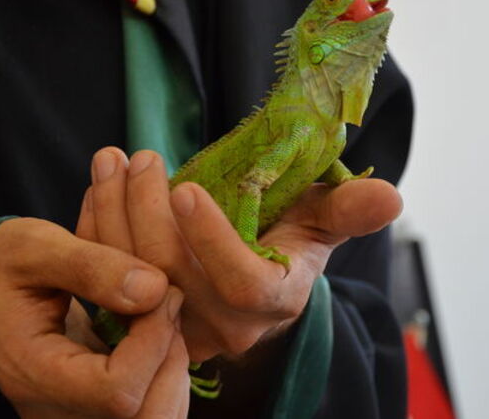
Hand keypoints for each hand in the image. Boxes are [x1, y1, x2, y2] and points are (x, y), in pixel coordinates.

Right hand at [0, 217, 190, 417]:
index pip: (117, 391)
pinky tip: (157, 336)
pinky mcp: (89, 413)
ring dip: (174, 369)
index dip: (153, 342)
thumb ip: (90, 265)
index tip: (159, 290)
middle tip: (167, 306)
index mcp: (33, 373)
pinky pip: (149, 413)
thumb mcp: (33, 246)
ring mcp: (71, 418)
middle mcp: (52, 411)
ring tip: (163, 318)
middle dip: (172, 360)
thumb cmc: (0, 265)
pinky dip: (167, 377)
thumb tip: (154, 290)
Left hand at [84, 148, 401, 362]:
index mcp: (274, 301)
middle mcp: (225, 327)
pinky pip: (106, 282)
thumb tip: (392, 196)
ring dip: (113, 214)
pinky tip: (97, 188)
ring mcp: (180, 328)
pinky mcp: (142, 320)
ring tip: (111, 160)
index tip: (186, 188)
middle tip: (140, 159)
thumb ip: (350, 210)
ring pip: (132, 278)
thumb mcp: (321, 221)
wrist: (250, 277)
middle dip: (146, 212)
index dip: (211, 240)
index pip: (240, 285)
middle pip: (173, 277)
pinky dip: (96, 231)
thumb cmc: (288, 239)